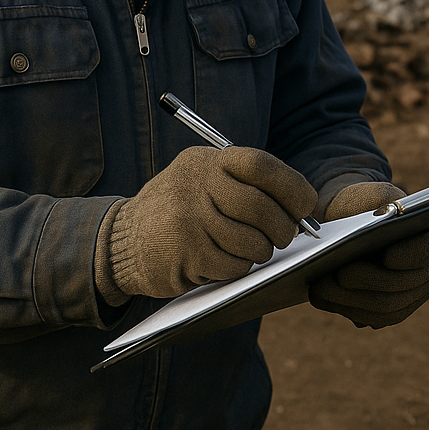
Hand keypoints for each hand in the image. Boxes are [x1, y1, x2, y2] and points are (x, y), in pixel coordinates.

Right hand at [94, 146, 316, 300]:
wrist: (123, 241)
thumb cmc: (182, 212)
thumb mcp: (204, 181)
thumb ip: (246, 186)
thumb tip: (303, 208)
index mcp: (207, 160)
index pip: (259, 164)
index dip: (291, 186)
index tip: (305, 205)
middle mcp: (195, 183)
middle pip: (259, 206)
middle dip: (283, 227)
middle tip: (287, 236)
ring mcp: (187, 217)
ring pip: (250, 240)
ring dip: (261, 251)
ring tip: (255, 251)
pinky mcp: (184, 251)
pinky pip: (232, 265)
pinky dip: (239, 268)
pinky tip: (228, 262)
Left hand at [308, 181, 428, 328]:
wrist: (351, 222)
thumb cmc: (364, 203)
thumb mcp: (372, 193)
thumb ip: (379, 199)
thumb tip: (379, 217)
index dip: (412, 256)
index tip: (387, 256)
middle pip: (403, 287)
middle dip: (367, 282)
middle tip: (339, 274)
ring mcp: (412, 297)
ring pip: (385, 309)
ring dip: (350, 300)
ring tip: (320, 288)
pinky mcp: (390, 311)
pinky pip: (371, 318)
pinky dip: (345, 308)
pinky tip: (322, 296)